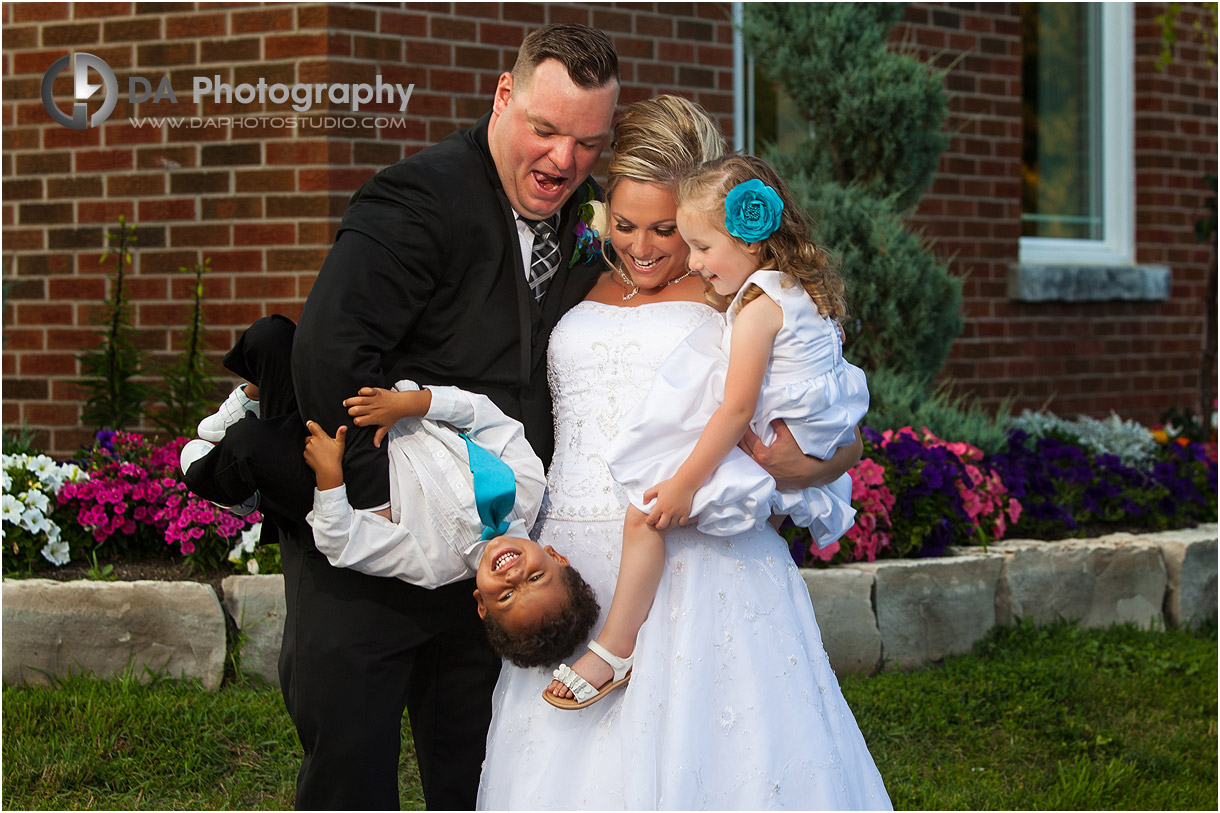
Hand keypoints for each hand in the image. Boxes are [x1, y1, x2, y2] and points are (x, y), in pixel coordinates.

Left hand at [303, 420, 345, 490]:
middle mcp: (312, 441)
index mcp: (320, 436)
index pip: (312, 426)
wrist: (328, 470)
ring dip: (311, 446)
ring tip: (320, 452)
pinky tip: (317, 457)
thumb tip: (344, 427)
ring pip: (307, 444)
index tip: (310, 423)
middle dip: (314, 439)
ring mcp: (308, 448)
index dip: (311, 424)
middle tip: (322, 444)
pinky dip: (310, 453)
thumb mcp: (340, 444)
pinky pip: (306, 452)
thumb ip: (341, 434)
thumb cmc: (335, 457)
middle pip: (310, 436)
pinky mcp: (305, 455)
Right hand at [344, 387, 427, 447]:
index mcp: (374, 418)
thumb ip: (379, 436)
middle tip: (350, 411)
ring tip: (346, 403)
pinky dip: (362, 391)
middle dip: (351, 411)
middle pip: (356, 410)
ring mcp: (374, 400)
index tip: (356, 420)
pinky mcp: (376, 392)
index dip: (355, 421)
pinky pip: (366, 390)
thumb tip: (375, 445)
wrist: (402, 404)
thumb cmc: (393, 416)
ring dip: (350, 401)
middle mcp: (372, 409)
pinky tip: (360, 394)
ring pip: (358, 400)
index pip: (359, 421)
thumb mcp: (386, 427)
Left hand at [642, 478, 695, 529]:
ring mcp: (678, 512)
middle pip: (661, 525)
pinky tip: (675, 517)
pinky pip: (681, 523)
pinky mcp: (686, 513)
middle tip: (657, 522)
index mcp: (660, 505)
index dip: (649, 521)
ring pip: (671, 525)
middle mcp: (669, 510)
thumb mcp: (655, 488)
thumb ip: (647, 496)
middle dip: (657, 525)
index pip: (652, 519)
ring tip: (666, 519)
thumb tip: (644, 504)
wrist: (684, 483)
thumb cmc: (670, 485)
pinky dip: (678, 522)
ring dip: (667, 524)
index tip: (650, 520)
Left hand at [739, 421, 861, 489]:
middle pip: (741, 450)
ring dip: (740, 450)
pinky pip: (752, 468)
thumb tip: (770, 413)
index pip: (746, 438)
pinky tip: (744, 456)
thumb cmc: (800, 454)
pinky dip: (747, 461)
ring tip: (734, 441)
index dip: (741, 428)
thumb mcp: (788, 436)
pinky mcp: (766, 478)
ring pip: (745, 460)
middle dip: (736, 439)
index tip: (737, 420)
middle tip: (731, 428)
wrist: (810, 473)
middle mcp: (759, 465)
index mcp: (762, 454)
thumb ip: (777, 423)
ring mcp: (761, 473)